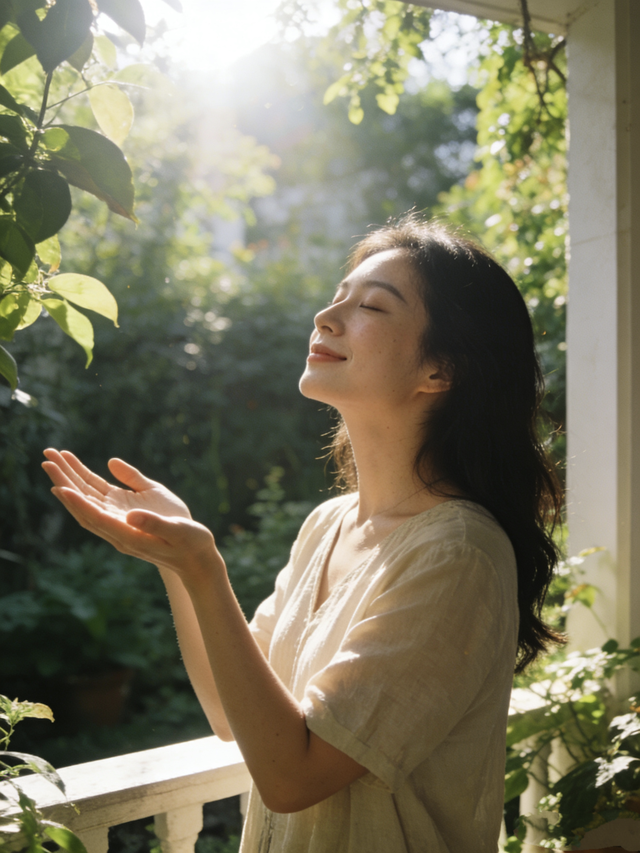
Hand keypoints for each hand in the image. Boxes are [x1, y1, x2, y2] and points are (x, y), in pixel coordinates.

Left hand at [42, 449, 217, 578]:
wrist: (193, 554)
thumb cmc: (189, 542)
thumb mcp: (177, 531)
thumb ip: (153, 522)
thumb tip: (131, 513)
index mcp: (128, 534)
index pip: (96, 517)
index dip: (77, 502)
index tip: (60, 487)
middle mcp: (116, 528)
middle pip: (83, 503)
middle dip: (64, 481)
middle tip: (47, 458)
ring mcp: (117, 519)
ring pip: (86, 496)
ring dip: (69, 477)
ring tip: (53, 456)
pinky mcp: (123, 510)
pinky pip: (98, 493)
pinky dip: (84, 480)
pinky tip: (74, 466)